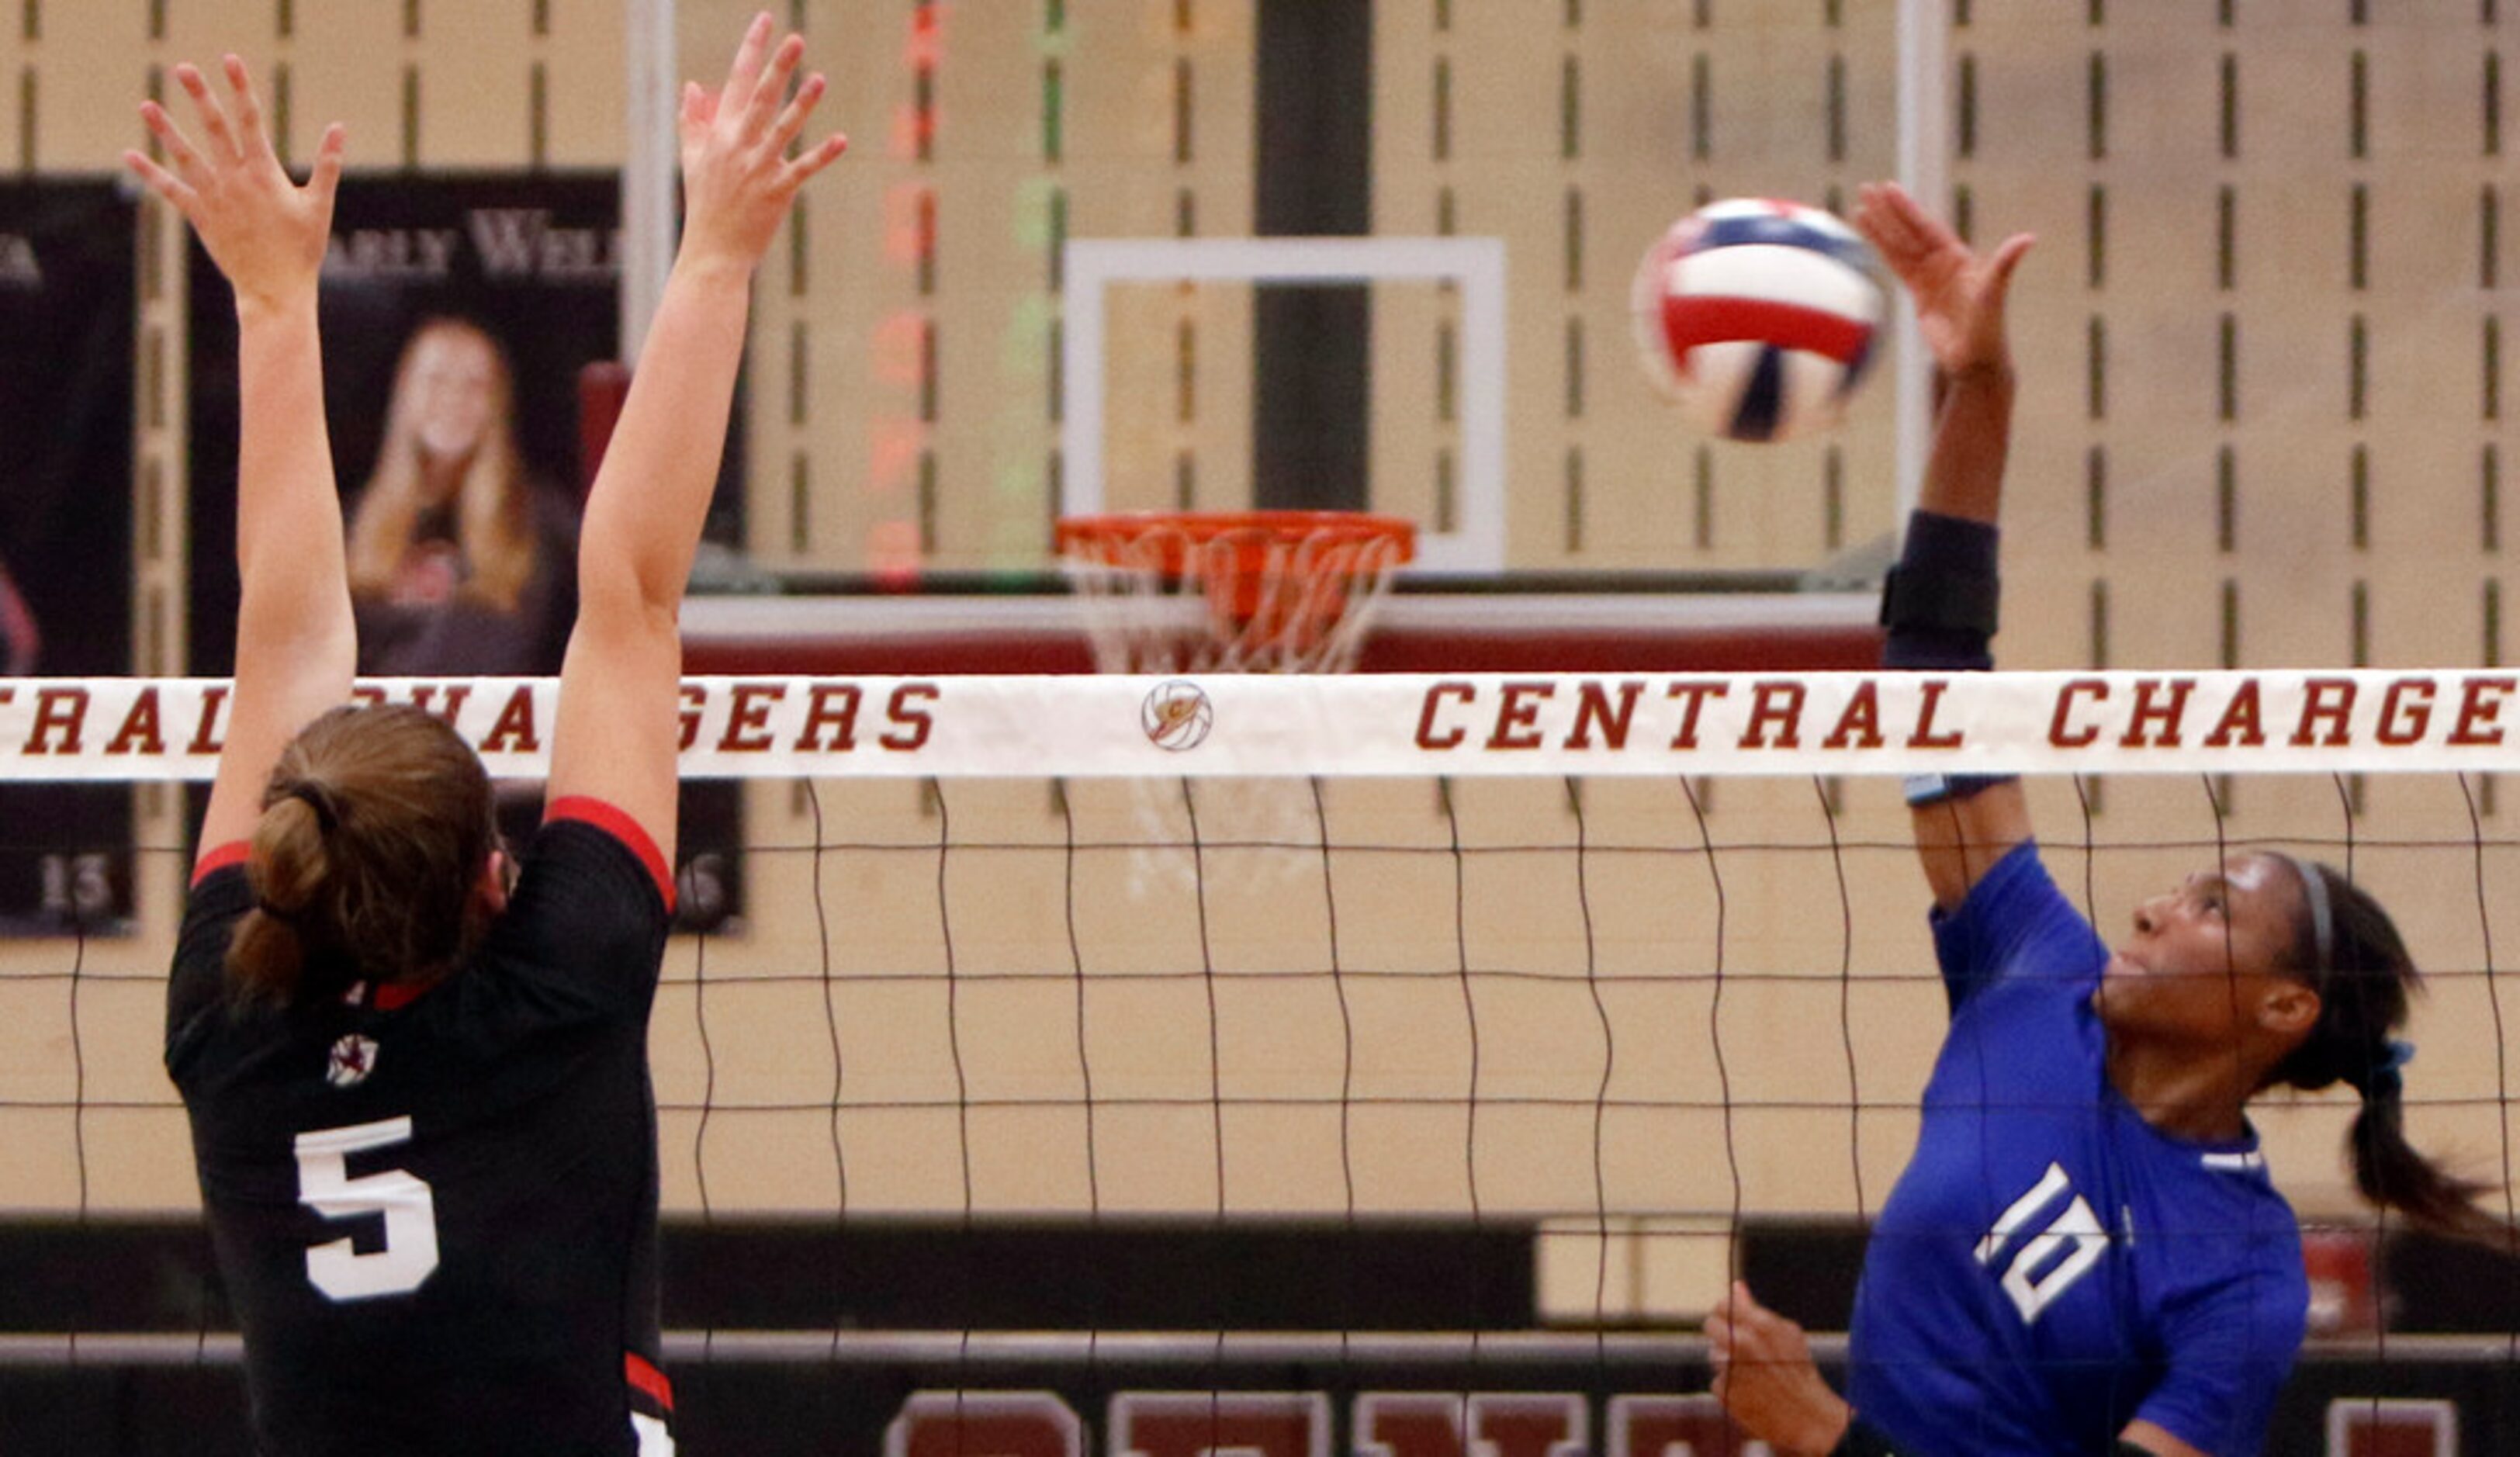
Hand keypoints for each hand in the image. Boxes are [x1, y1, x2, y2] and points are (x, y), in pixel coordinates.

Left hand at [125, 56, 343, 314]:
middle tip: (183, 69)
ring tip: (146, 104)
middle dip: (200, 96)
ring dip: (165, 129)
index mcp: (265, 173)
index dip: (241, 88)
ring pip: (185, 156)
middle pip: (215, 129)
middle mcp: (236, 180)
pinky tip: (130, 155)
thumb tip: (338, 127)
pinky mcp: (201, 216)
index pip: (251, 120)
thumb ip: (327, 163)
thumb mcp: (319, 203)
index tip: (230, 61)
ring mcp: (215, 198)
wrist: (276, 289)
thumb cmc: (303, 249)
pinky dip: (150, 174)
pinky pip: (171, 191)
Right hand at [675, 13, 849, 275]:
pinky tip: (842, 140)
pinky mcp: (777, 191)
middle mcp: (738, 145)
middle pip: (759, 98)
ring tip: (820, 78)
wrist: (713, 250)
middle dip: (776, 67)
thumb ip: (692, 120)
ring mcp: (758, 168)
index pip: (735, 81)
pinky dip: (822, 155)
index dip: (751, 49)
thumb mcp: (691, 158)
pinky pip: (803, 169)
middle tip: (795, 38)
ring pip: (782, 129)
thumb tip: (692, 86)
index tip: (765, 21)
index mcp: (720, 133)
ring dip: (802, 104)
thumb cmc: (705, 204)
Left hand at [1705, 1281, 1852, 1456]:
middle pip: (1711, 1325)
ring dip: (1728, 1364)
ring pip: (1715, 1356)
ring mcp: (1733, 1368)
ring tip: (1753, 1376)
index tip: (1729, 1320)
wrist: (1809, 1419)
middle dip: (1718, 1333)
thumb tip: (1737, 1286)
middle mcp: (1744, 1343)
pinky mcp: (1725, 1392)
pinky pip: (1718, 1382)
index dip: (1724, 1312)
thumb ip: (1756, 1310)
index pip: (1723, 1305)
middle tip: (1732, 1345)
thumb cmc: (1799, 1373)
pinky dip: (1730, 1387)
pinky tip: (1749, 1394)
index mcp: (1762, 1326)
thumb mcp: (1787, 1335)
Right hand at [1854, 180, 2032, 375]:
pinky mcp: (1918, 293)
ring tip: (1858, 207)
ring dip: (1879, 227)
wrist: (1975, 359)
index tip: (1889, 190)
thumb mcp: (1994, 293)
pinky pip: (1895, 266)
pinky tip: (1868, 237)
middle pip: (1908, 231)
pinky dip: (1881, 250)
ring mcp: (1929, 276)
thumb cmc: (1989, 328)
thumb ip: (2004, 264)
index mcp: (1957, 257)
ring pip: (1898, 246)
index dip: (1907, 209)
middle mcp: (1942, 262)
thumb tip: (2028, 238)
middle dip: (1888, 211)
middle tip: (1867, 189)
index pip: (1926, 227)